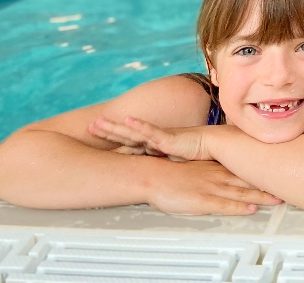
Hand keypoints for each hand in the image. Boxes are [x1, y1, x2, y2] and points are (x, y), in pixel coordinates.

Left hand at [90, 116, 211, 161]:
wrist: (213, 146)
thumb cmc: (196, 155)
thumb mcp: (173, 166)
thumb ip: (161, 170)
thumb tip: (153, 182)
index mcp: (153, 147)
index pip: (129, 144)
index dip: (114, 141)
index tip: (98, 138)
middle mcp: (153, 141)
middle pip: (126, 135)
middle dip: (107, 131)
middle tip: (90, 126)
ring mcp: (159, 138)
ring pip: (132, 132)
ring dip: (115, 128)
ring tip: (98, 123)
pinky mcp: (168, 138)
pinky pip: (151, 131)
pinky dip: (139, 126)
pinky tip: (128, 121)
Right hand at [148, 158, 281, 215]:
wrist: (155, 174)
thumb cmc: (172, 172)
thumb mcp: (197, 167)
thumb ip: (211, 170)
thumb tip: (222, 173)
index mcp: (216, 167)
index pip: (244, 168)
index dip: (262, 171)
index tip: (277, 172)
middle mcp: (218, 175)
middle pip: (248, 180)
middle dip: (268, 184)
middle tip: (285, 187)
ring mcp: (211, 187)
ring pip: (241, 193)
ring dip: (260, 196)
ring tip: (276, 200)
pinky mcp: (202, 200)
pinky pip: (224, 205)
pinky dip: (239, 207)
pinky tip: (250, 209)